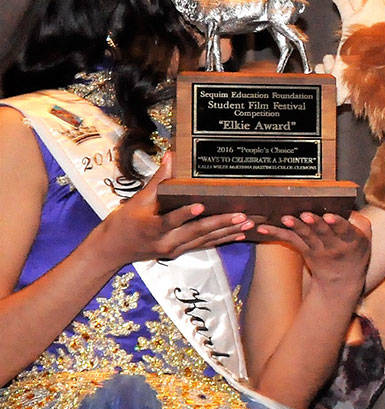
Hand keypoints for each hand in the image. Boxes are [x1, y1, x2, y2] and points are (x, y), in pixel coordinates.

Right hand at [90, 154, 253, 265]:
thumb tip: (170, 156)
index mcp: (151, 228)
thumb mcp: (137, 201)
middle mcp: (165, 242)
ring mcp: (173, 249)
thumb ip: (158, 181)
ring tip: (248, 224)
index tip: (200, 205)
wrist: (112, 249)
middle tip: (241, 216)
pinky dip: (222, 239)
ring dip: (227, 232)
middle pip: (195, 232)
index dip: (185, 213)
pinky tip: (239, 235)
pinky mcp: (179, 252)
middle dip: (220, 223)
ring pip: (204, 240)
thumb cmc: (123, 223)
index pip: (170, 220)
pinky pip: (203, 245)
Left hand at [256, 211, 371, 301]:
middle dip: (314, 224)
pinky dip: (277, 234)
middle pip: (323, 233)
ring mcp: (318, 250)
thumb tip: (347, 207)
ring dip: (296, 226)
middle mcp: (334, 246)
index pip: (345, 230)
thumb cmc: (355, 255)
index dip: (337, 223)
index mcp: (352, 241)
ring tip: (286, 219)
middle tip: (306, 215)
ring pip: (306, 236)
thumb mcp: (366, 240)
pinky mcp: (304, 251)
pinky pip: (290, 241)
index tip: (329, 216)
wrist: (342, 282)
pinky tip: (264, 229)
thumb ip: (360, 222)